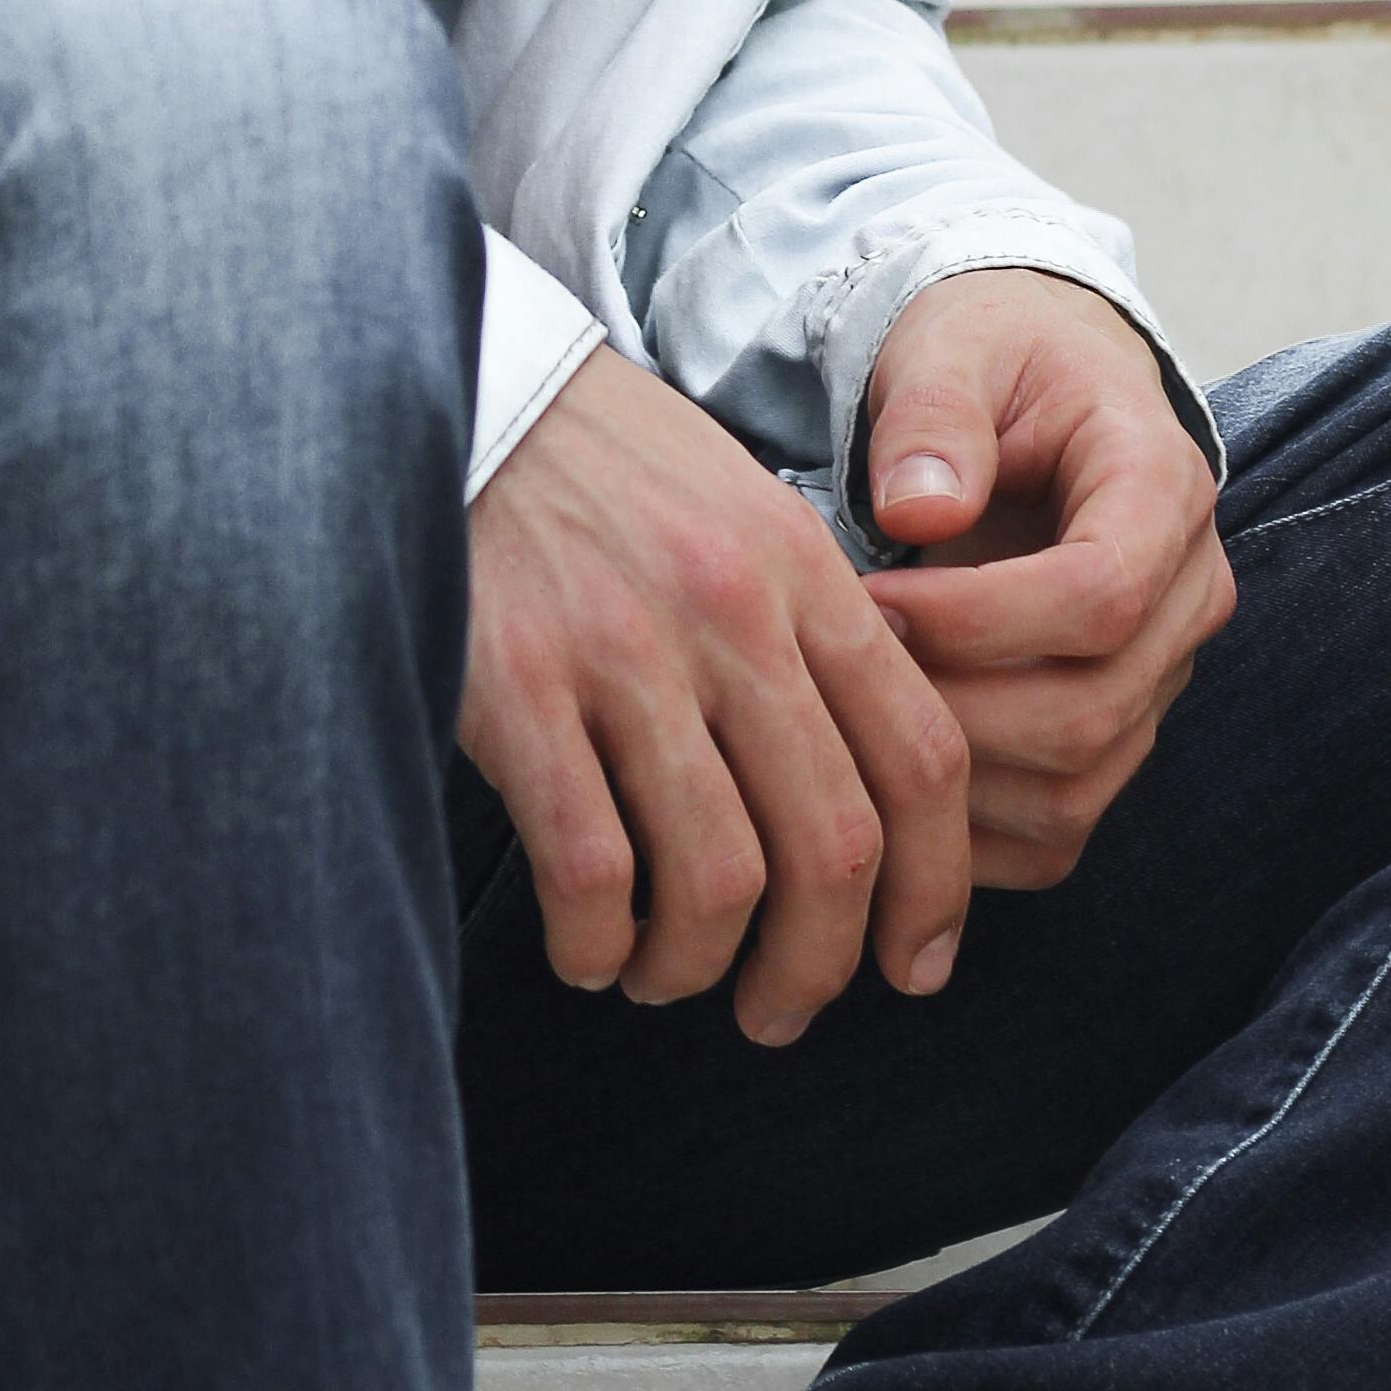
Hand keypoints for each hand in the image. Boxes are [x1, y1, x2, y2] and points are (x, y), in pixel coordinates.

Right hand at [461, 341, 971, 1047]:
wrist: (456, 381)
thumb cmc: (599, 466)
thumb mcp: (738, 510)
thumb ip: (809, 629)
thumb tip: (866, 793)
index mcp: (801, 569)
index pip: (922, 757)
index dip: (934, 889)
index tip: (913, 963)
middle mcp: (731, 611)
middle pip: (835, 844)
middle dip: (819, 965)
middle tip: (781, 1009)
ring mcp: (624, 648)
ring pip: (719, 878)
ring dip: (700, 968)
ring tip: (664, 977)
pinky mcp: (517, 682)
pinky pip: (592, 870)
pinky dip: (598, 944)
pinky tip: (586, 947)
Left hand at [858, 269, 1232, 890]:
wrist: (1036, 390)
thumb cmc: (991, 360)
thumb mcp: (955, 347)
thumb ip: (934, 417)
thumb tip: (916, 514)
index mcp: (1163, 488)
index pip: (1101, 595)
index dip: (978, 619)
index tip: (868, 600)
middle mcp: (1186, 598)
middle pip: (1091, 709)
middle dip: (950, 707)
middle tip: (840, 670)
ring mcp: (1159, 680)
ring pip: (1075, 788)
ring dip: (948, 776)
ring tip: (851, 714)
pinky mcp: (1117, 738)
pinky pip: (1054, 833)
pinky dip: (963, 829)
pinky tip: (880, 767)